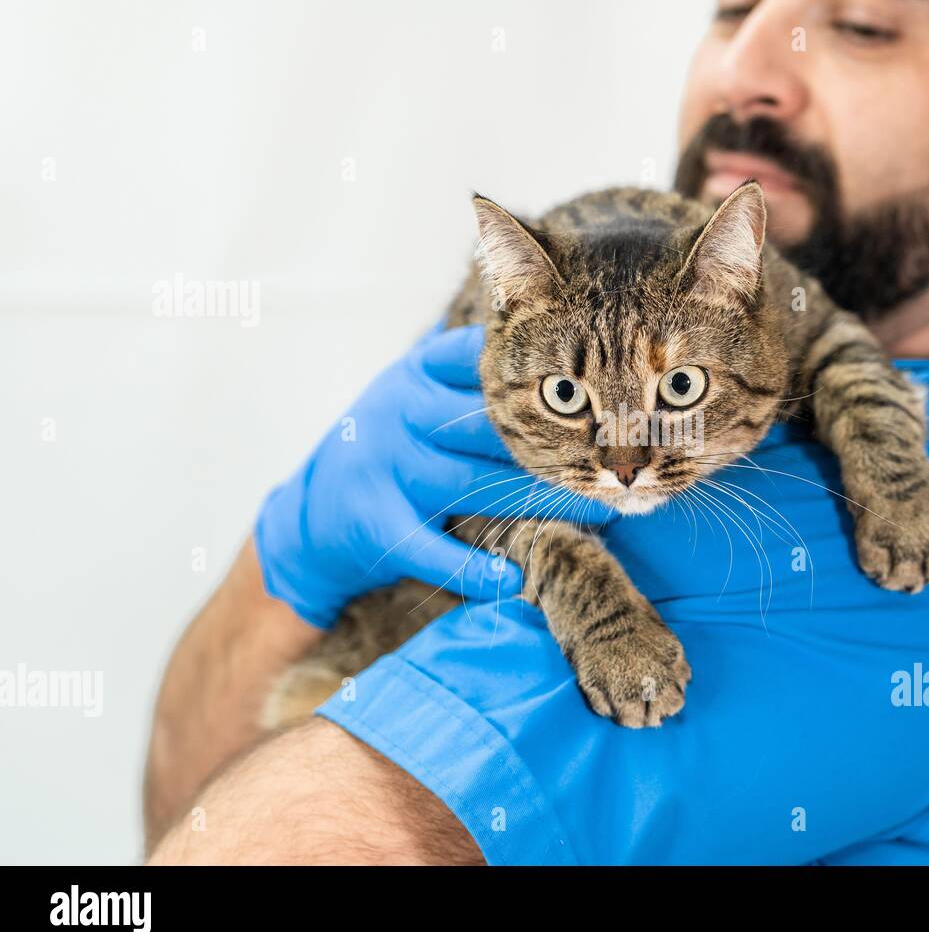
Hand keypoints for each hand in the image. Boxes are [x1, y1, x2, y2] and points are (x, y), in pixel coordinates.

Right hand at [256, 324, 605, 627]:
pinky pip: (435, 551)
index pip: (483, 359)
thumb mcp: (418, 391)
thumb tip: (566, 354)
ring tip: (600, 512)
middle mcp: (402, 414)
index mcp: (417, 372)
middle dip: (558, 445)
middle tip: (615, 460)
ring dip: (541, 502)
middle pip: (492, 426)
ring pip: (477, 485)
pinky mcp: (378, 526)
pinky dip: (475, 570)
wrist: (311, 515)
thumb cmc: (394, 444)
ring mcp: (389, 470)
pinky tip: (513, 577)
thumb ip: (473, 373)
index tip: (600, 388)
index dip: (543, 373)